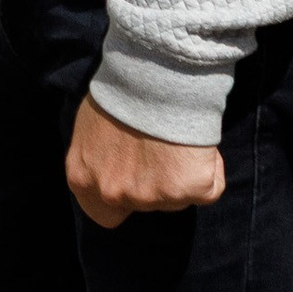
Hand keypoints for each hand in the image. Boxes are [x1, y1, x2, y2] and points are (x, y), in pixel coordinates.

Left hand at [65, 98, 224, 230]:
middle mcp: (113, 194)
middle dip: (155, 183)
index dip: (125, 197)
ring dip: (180, 175)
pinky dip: (209, 170)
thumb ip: (96, 158)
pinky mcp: (189, 190)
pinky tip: (197, 145)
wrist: (154, 75)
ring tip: (176, 139)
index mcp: (82, 181)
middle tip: (159, 149)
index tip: (136, 176)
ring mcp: (151, 197)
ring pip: (177, 198)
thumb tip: (111, 164)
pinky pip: (208, 189)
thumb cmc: (121, 93)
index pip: (105, 216)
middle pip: (145, 205)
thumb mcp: (89, 129)